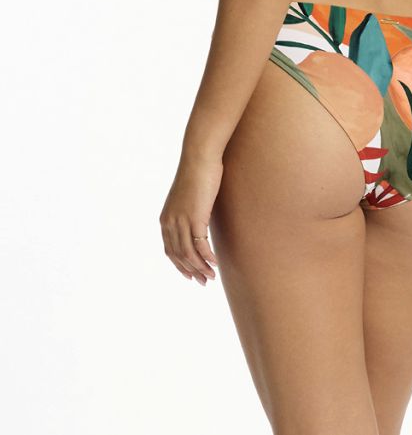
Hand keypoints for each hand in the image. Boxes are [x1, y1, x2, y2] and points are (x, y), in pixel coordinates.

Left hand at [159, 153, 222, 283]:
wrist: (199, 158)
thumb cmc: (197, 173)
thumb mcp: (188, 197)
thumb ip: (189, 211)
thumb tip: (198, 219)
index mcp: (166, 219)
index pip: (170, 250)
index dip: (180, 265)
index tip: (191, 275)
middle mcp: (170, 223)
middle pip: (179, 256)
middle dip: (191, 271)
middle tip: (204, 282)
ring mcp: (181, 222)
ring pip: (189, 254)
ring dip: (201, 268)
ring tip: (211, 277)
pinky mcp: (195, 219)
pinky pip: (200, 246)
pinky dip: (207, 258)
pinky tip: (215, 263)